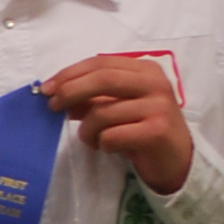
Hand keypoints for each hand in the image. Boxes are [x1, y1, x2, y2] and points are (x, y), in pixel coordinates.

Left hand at [42, 55, 192, 195]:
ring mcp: (159, 106)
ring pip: (103, 112)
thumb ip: (92, 98)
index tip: (47, 88)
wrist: (176, 160)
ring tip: (92, 139)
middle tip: (54, 107)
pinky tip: (110, 148)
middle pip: (102, 80)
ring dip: (87, 130)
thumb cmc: (142, 129)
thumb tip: (56, 93)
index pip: (101, 63)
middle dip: (71, 91)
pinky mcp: (157, 131)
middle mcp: (155, 83)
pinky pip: (112, 136)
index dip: (70, 74)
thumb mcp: (117, 108)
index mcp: (145, 70)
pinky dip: (102, 144)